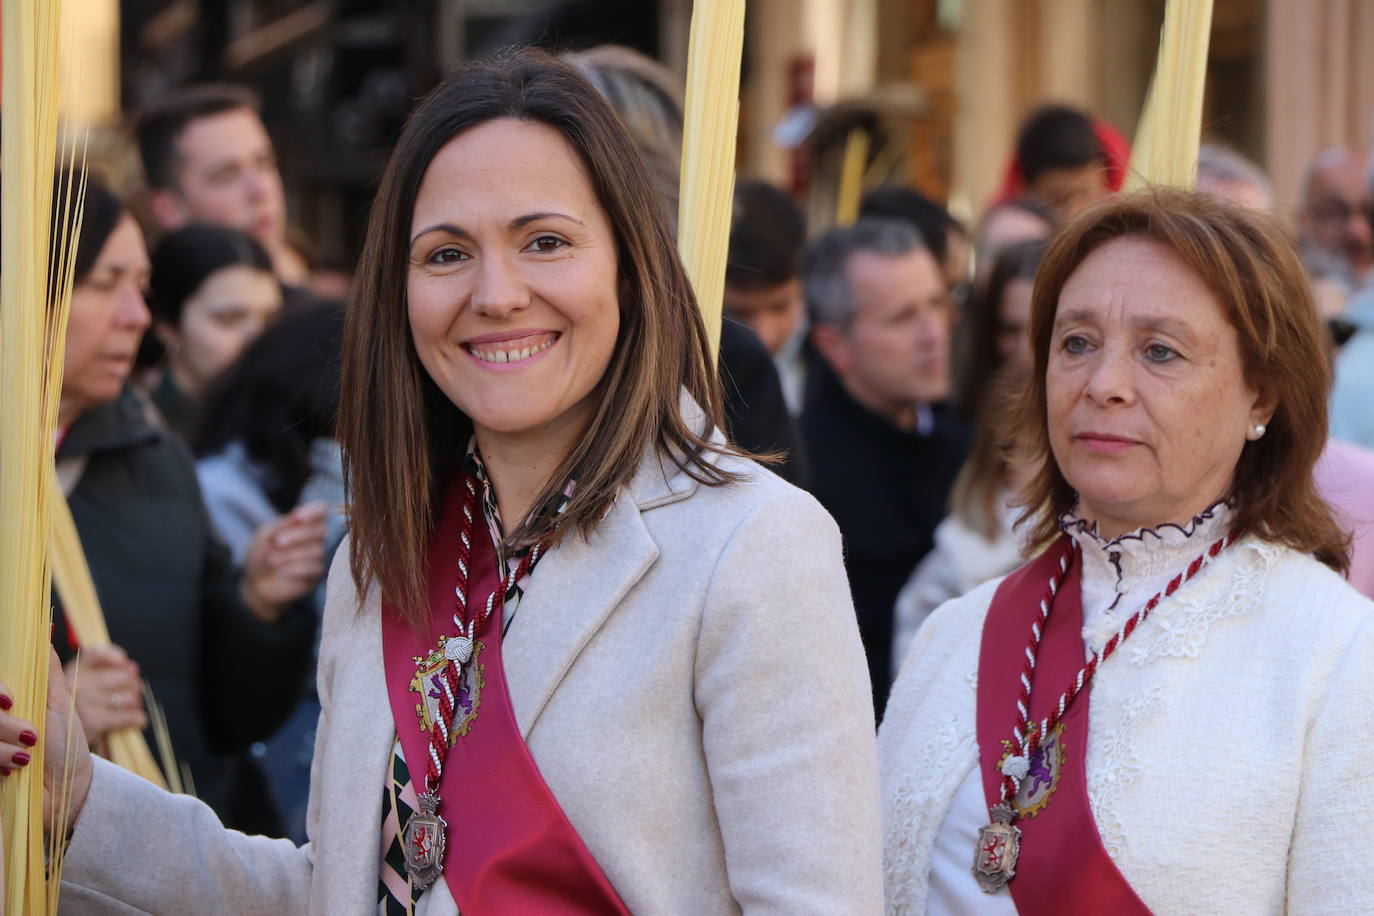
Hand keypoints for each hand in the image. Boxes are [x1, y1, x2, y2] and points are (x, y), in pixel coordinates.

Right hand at [0, 649, 93, 836]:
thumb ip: (47, 674)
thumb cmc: (65, 747)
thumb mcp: (60, 705)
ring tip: (26, 758)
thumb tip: (43, 636)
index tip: (10, 698)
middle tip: (30, 735)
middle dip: (3, 724)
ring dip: (3, 748)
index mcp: (7, 704)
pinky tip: (13, 771)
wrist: (67, 789)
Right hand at [64, 644, 147, 749]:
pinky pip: (129, 716)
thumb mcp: (86, 688)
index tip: (124, 662)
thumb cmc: (80, 713)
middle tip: (131, 693)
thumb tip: (132, 668)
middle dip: (133, 686)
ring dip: (135, 704)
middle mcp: (75, 684)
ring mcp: (82, 702)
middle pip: (123, 677)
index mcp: (73, 671)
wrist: (61, 747)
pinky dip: (138, 719)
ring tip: (130, 708)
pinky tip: (137, 721)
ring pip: (129, 697)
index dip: (115, 655)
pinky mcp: (92, 721)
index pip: (96, 653)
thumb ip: (107, 672)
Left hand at [242, 502, 328, 622]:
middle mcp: (316, 538)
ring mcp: (318, 557)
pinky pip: (314, 568)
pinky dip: (295, 568)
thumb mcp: (265, 535)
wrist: (256, 581)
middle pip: (321, 530)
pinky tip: (281, 570)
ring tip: (272, 560)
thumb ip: (282, 525)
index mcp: (305, 522)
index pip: (321, 510)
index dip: (313, 512)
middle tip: (278, 542)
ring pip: (317, 551)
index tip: (297, 517)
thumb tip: (297, 517)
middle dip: (298, 535)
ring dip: (291, 554)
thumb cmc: (261, 554)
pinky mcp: (317, 575)